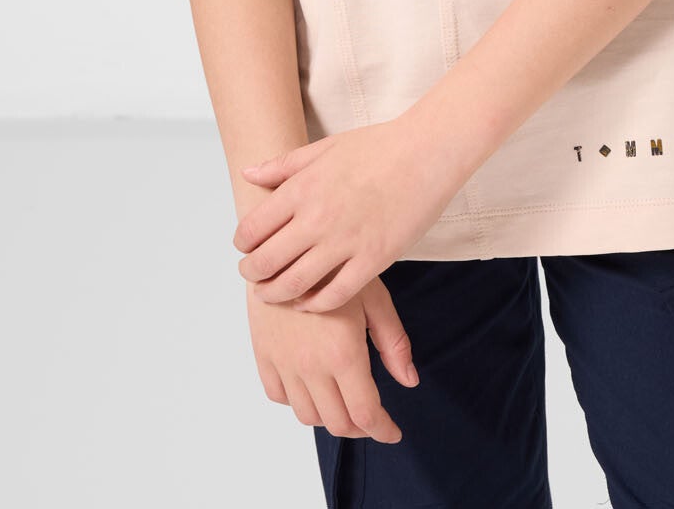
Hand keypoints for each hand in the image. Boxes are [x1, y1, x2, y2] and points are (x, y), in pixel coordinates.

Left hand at [233, 115, 464, 312]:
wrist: (426, 152)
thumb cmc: (378, 146)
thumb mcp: (325, 147)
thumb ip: (283, 165)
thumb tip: (248, 174)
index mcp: (302, 188)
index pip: (253, 229)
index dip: (243, 245)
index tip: (246, 249)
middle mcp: (317, 217)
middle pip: (267, 262)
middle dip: (252, 275)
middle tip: (253, 277)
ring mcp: (345, 241)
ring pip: (294, 285)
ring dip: (276, 294)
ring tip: (273, 293)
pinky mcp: (373, 260)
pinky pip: (334, 295)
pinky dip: (314, 304)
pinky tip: (308, 302)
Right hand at [246, 276, 418, 443]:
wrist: (286, 241)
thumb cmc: (335, 262)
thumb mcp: (374, 296)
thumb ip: (393, 342)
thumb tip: (409, 381)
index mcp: (343, 353)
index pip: (365, 413)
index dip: (383, 430)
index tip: (392, 432)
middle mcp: (311, 366)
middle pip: (338, 422)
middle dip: (360, 427)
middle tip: (372, 417)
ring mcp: (283, 363)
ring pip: (307, 415)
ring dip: (329, 416)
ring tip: (343, 400)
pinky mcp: (263, 354)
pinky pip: (278, 396)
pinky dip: (296, 400)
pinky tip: (311, 385)